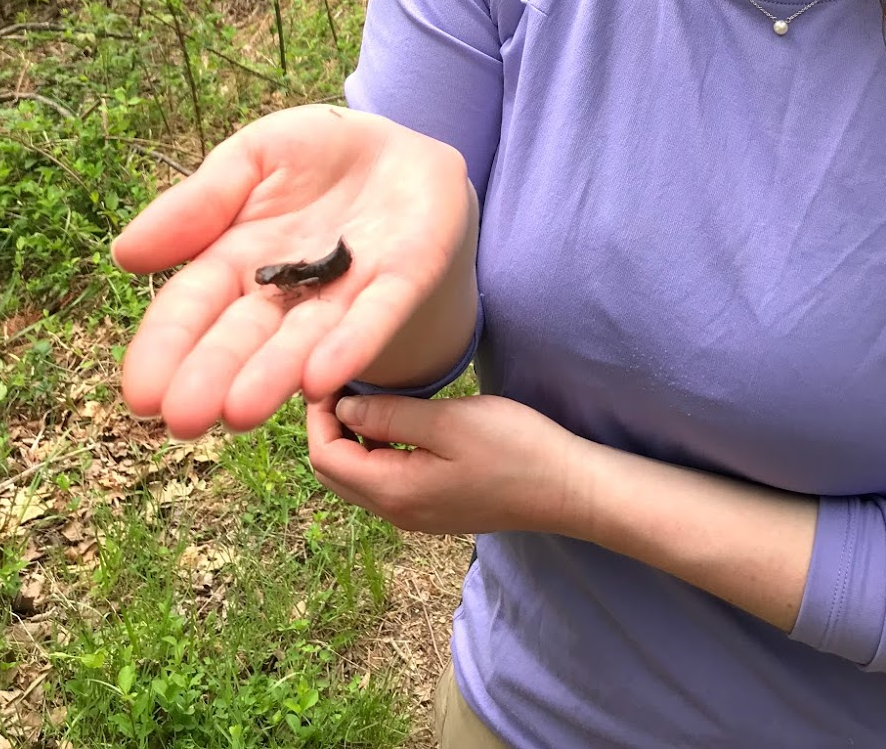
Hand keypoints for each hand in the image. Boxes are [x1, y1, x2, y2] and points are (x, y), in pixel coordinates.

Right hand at [112, 106, 472, 437]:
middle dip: (213, 375)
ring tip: (240, 412)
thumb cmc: (316, 157)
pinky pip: (375, 314)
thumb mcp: (252, 157)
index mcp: (237, 260)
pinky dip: (350, 344)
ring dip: (274, 374)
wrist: (402, 152)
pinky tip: (322, 375)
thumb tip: (125, 254)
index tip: (141, 393)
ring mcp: (345, 291)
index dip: (166, 347)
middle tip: (182, 419)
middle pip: (243, 337)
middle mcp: (287, 291)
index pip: (192, 307)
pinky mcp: (402, 279)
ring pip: (304, 340)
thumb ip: (199, 202)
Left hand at [307, 392, 583, 535]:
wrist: (567, 488)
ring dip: (351, 436)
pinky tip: (397, 417)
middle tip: (341, 378)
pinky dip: (375, 447)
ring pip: (357, 475)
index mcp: (394, 492)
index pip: (326, 456)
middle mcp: (396, 512)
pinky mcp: (433, 506)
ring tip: (367, 391)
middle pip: (334, 471)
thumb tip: (342, 406)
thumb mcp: (450, 421)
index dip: (318, 414)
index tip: (329, 372)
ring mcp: (415, 513)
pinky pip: (384, 478)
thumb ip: (390, 415)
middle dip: (327, 425)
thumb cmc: (514, 449)